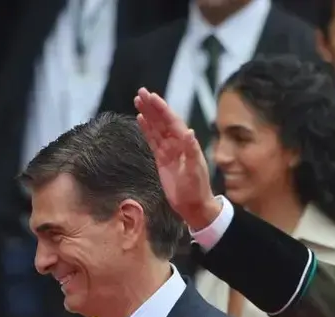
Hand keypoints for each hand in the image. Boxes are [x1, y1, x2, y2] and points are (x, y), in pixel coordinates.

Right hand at [133, 88, 219, 229]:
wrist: (193, 205)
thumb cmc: (197, 189)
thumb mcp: (195, 170)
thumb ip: (192, 151)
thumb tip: (189, 132)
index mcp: (186, 143)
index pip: (172, 121)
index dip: (162, 109)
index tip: (152, 97)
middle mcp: (177, 143)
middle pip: (162, 120)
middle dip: (152, 106)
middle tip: (140, 92)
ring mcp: (169, 150)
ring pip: (156, 127)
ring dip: (148, 114)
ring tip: (137, 100)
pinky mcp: (162, 158)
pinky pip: (153, 140)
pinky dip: (147, 129)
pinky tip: (140, 119)